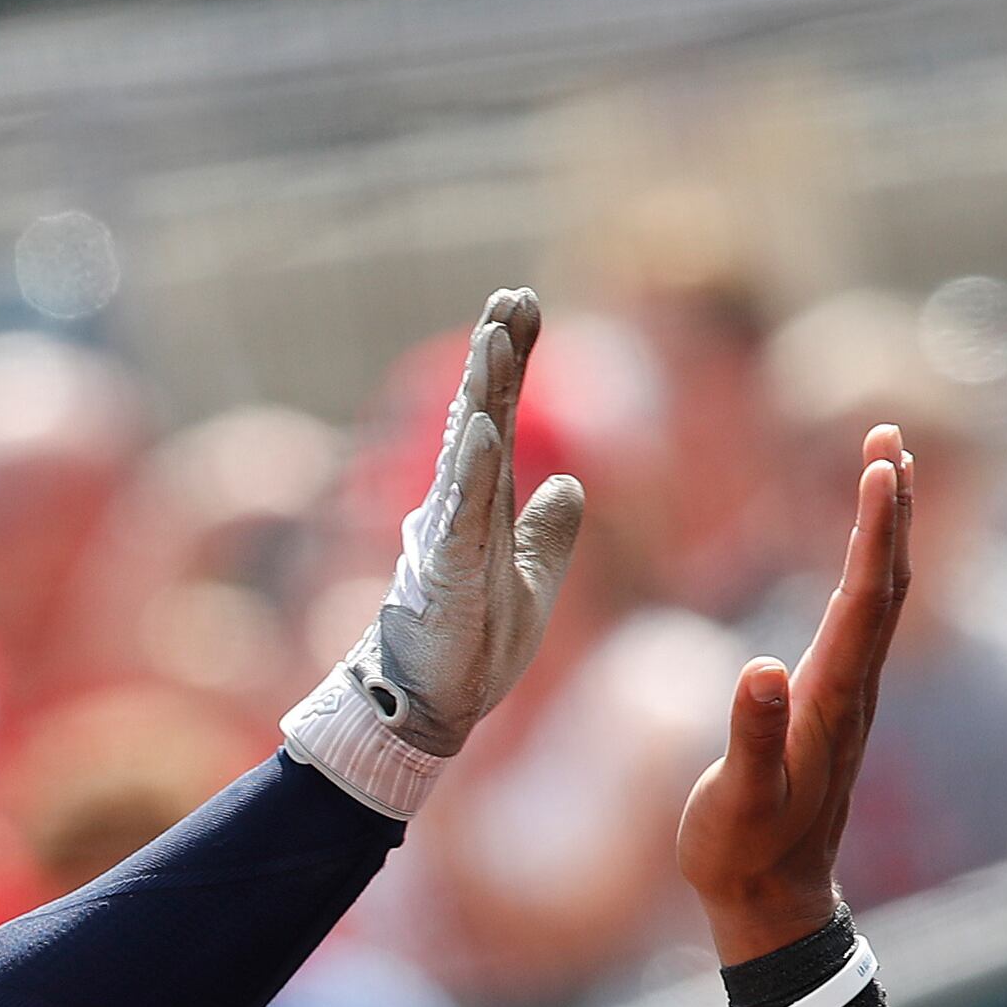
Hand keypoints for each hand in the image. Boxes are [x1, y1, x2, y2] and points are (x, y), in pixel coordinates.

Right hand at [280, 290, 588, 814]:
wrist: (433, 710)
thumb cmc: (473, 648)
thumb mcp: (534, 579)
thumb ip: (549, 530)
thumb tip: (573, 484)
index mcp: (484, 504)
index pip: (500, 415)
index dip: (513, 359)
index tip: (524, 302)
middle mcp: (462, 508)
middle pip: (482, 414)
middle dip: (497, 354)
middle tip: (511, 296)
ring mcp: (451, 538)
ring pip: (469, 452)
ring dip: (483, 394)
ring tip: (496, 339)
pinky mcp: (449, 576)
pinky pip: (463, 517)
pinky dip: (472, 473)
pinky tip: (481, 430)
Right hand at [677, 426, 916, 960]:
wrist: (771, 902)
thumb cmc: (742, 854)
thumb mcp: (736, 803)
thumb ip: (751, 741)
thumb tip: (760, 668)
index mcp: (830, 702)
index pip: (863, 599)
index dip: (875, 530)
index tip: (882, 463)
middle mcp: (853, 691)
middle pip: (887, 582)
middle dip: (892, 508)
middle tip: (889, 433)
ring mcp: (849, 697)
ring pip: (882, 597)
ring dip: (887, 530)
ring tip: (885, 467)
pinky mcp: (835, 704)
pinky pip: (863, 618)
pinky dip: (869, 566)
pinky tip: (862, 550)